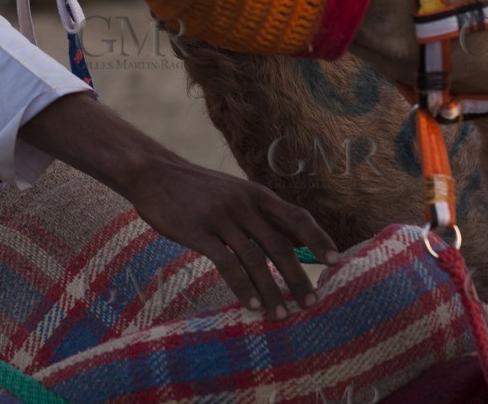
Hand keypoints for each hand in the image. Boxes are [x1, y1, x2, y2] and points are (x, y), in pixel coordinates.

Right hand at [19, 93, 339, 318]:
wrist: (152, 173)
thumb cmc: (196, 189)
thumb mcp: (233, 192)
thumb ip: (262, 214)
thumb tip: (297, 241)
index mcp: (256, 193)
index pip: (298, 217)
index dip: (319, 240)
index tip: (335, 262)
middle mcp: (244, 204)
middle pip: (281, 245)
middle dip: (299, 278)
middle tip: (311, 303)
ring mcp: (221, 217)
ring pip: (257, 260)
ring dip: (272, 291)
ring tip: (282, 315)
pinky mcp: (199, 231)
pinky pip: (228, 264)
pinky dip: (243, 288)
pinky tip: (252, 306)